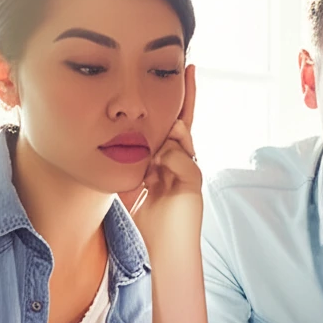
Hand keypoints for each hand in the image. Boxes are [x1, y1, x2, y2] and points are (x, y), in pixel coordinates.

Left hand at [123, 64, 201, 250]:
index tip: (177, 73)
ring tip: (152, 151)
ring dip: (167, 139)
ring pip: (182, 141)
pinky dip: (169, 161)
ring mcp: (191, 175)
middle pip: (185, 124)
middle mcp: (183, 165)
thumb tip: (127, 142)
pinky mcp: (195, 188)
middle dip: (186, 98)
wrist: (165, 254)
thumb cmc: (148, 226)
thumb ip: (135, 165)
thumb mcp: (134, 187)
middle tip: (189, 68)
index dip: (176, 103)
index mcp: (169, 164)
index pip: (173, 126)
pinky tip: (155, 172)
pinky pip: (185, 162)